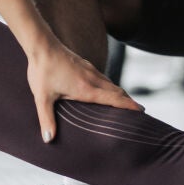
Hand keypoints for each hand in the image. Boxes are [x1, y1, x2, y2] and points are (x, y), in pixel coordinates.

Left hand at [21, 35, 142, 141]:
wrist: (41, 45)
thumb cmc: (42, 71)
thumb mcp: (42, 98)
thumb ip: (47, 119)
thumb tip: (48, 139)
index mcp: (86, 88)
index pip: (114, 98)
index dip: (129, 105)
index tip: (141, 111)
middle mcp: (92, 78)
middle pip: (117, 91)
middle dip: (129, 101)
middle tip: (139, 112)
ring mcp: (90, 70)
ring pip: (110, 83)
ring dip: (120, 93)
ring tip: (125, 103)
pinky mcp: (85, 65)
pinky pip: (103, 78)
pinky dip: (110, 86)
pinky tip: (105, 90)